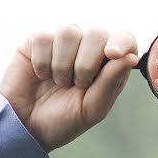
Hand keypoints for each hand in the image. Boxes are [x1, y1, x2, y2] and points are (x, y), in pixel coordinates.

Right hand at [0, 25, 137, 151]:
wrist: (26, 127)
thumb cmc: (64, 120)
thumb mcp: (92, 109)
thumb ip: (111, 83)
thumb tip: (130, 57)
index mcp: (109, 64)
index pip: (125, 39)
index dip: (121, 42)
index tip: (112, 54)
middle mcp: (88, 48)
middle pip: (97, 32)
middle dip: (87, 62)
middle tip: (78, 84)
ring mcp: (63, 42)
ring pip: (69, 31)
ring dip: (63, 64)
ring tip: (59, 82)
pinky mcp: (37, 41)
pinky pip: (44, 37)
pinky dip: (42, 61)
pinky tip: (41, 74)